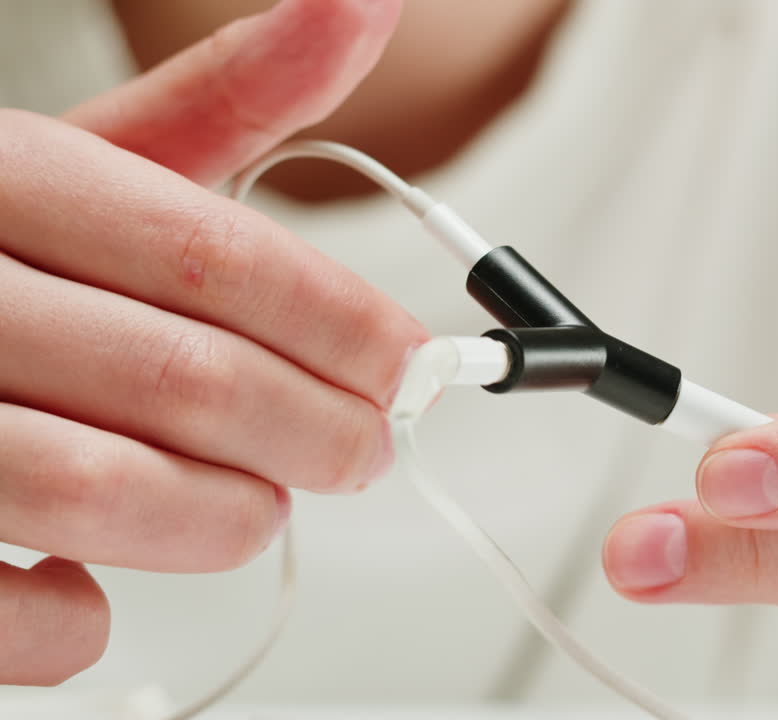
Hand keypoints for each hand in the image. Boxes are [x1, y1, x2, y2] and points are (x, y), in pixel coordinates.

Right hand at [0, 0, 422, 684]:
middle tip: (362, 450)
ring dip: (224, 517)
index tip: (409, 365)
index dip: (339, 324)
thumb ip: (229, 99)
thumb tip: (365, 10)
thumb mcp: (84, 157)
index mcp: (2, 178)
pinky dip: (86, 612)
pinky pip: (17, 607)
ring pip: (107, 493)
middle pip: (183, 380)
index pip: (208, 253)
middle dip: (316, 433)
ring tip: (256, 504)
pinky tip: (97, 576)